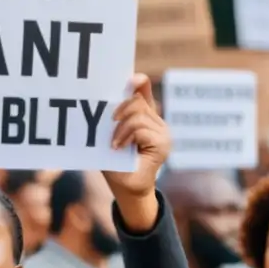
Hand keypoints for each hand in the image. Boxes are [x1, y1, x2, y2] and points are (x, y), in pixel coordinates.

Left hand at [103, 74, 170, 200]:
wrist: (126, 189)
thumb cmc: (115, 163)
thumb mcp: (110, 136)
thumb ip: (113, 120)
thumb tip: (105, 100)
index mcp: (146, 117)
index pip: (144, 92)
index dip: (138, 82)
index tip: (130, 78)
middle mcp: (157, 122)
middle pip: (137, 102)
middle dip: (120, 109)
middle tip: (110, 123)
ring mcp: (162, 132)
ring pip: (138, 115)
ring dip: (121, 129)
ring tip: (114, 143)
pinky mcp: (163, 143)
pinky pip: (141, 129)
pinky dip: (126, 137)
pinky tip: (119, 147)